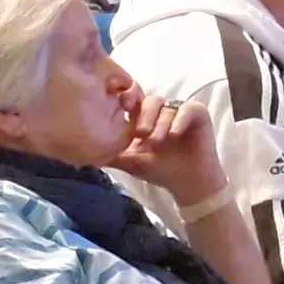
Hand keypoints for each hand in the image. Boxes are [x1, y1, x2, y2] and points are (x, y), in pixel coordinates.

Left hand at [104, 90, 227, 202]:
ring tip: (157, 142)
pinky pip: (189, 108)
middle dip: (144, 116)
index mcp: (145, 118)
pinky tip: (174, 133)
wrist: (188, 184)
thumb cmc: (159, 170)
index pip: (135, 100)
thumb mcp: (130, 161)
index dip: (129, 99)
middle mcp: (162, 112)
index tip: (124, 107)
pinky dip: (180, 120)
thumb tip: (85, 151)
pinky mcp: (199, 115)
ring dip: (160, 123)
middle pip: (150, 101)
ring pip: (167, 106)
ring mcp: (180, 112)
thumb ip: (111, 153)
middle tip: (141, 134)